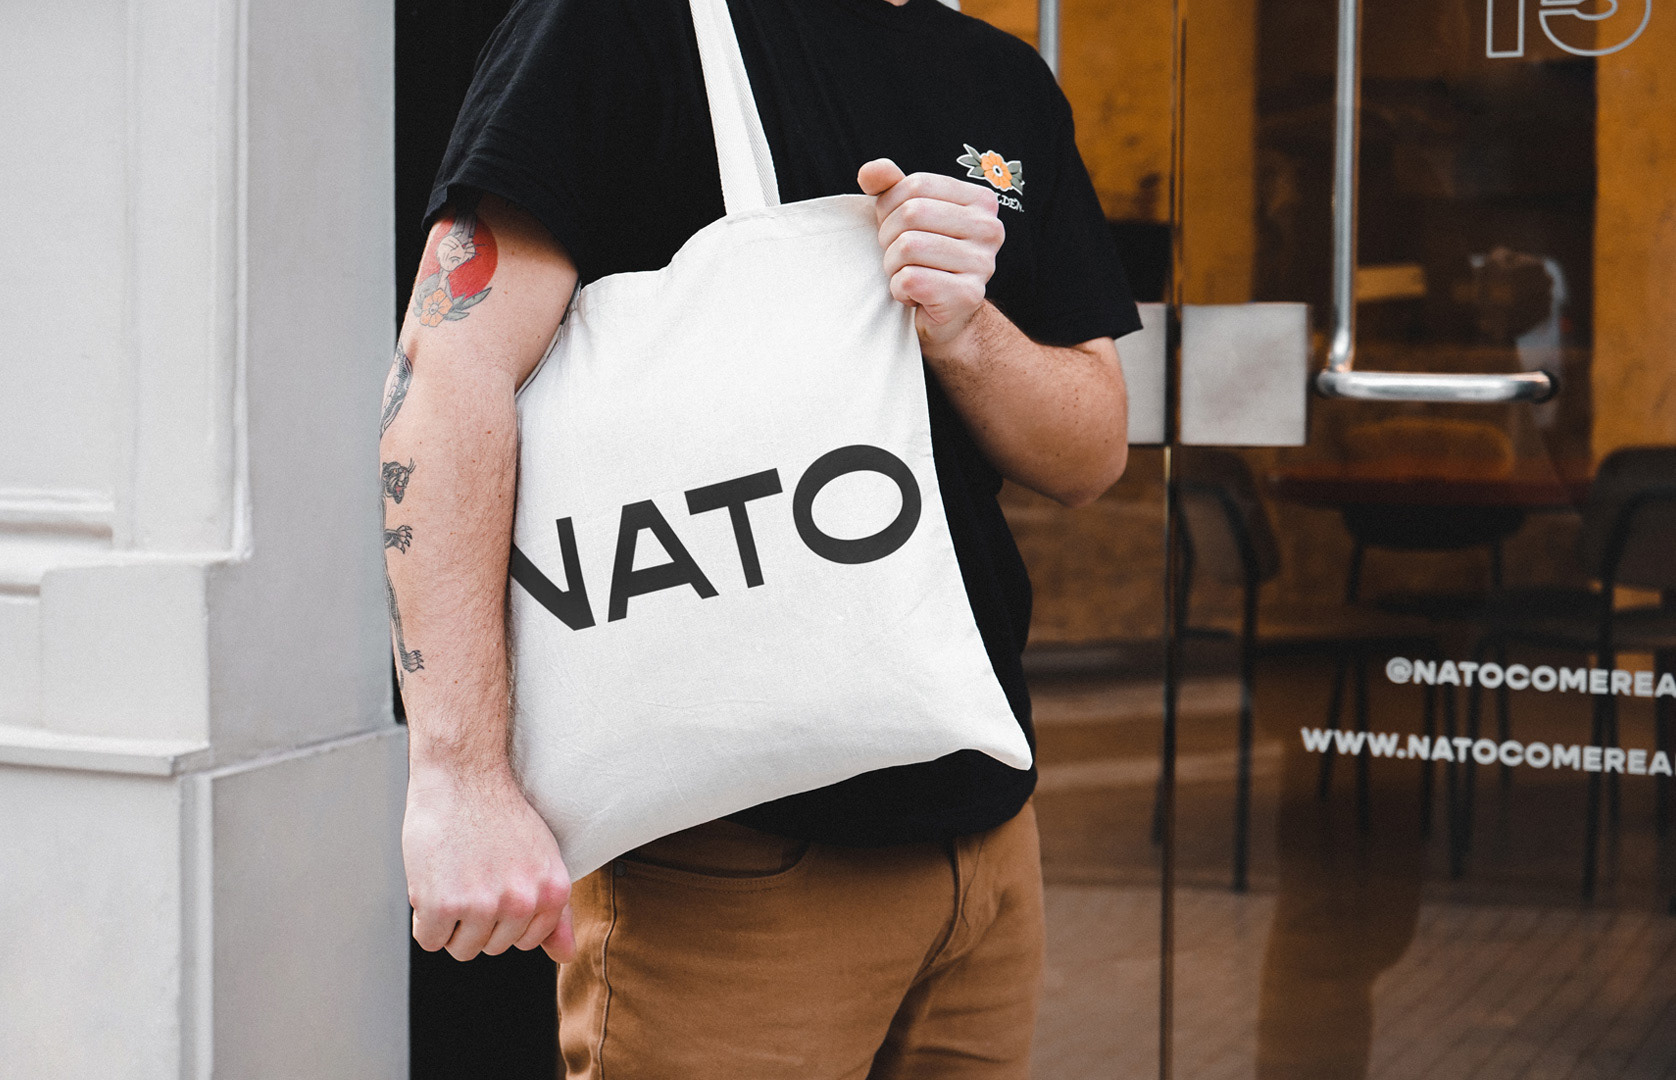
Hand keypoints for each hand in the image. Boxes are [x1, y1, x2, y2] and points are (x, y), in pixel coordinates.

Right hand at [403, 767, 576, 962]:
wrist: (463, 774)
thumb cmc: (499, 814)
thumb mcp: (542, 857)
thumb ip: (554, 912)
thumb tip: (566, 957)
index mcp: (553, 892)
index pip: (526, 941)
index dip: (503, 916)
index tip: (494, 883)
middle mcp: (523, 902)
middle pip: (491, 947)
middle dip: (475, 919)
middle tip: (471, 873)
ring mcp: (484, 906)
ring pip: (460, 948)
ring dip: (449, 921)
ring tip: (453, 876)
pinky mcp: (444, 905)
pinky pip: (429, 939)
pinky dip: (423, 918)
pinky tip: (433, 881)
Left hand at [857, 158, 1004, 355]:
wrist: (943, 318)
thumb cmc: (924, 260)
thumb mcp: (906, 215)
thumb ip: (889, 187)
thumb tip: (870, 172)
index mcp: (980, 201)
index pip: (917, 184)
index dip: (890, 206)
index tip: (898, 229)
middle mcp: (990, 229)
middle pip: (912, 213)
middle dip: (889, 238)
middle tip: (900, 257)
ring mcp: (983, 263)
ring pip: (908, 247)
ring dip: (893, 266)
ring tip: (907, 275)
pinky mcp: (968, 295)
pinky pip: (911, 279)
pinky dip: (899, 289)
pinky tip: (913, 295)